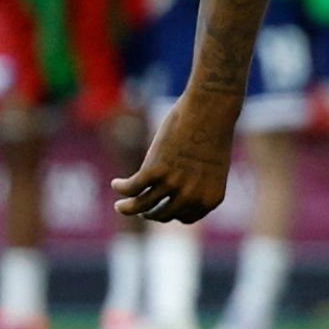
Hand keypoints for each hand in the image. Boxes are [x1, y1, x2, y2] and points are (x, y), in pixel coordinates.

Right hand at [112, 91, 237, 222]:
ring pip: (142, 207)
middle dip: (149, 214)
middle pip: (163, 215)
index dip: (171, 213)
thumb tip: (173, 194)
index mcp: (210, 199)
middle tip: (140, 210)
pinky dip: (121, 188)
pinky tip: (115, 184)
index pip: (184, 218)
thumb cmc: (212, 133)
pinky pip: (132, 188)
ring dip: (127, 208)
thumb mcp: (210, 166)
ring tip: (120, 206)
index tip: (161, 207)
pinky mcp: (154, 170)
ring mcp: (173, 184)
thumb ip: (197, 184)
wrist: (210, 110)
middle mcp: (192, 196)